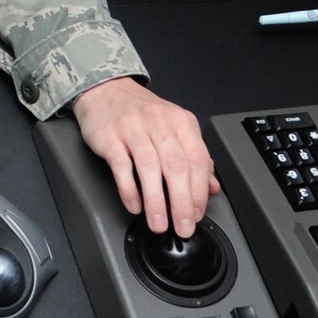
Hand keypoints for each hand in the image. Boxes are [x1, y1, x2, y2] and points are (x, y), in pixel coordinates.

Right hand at [68, 76, 218, 236]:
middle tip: (182, 226)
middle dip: (181, 202)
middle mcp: (159, 122)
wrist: (105, 91)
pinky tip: (135, 205)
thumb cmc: (141, 113)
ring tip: (159, 223)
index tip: (197, 214)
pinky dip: (129, 189)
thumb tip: (211, 187)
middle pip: (176, 166)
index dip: (199, 192)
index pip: (197, 160)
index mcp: (180, 122)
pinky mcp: (109, 136)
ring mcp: (132, 128)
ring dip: (156, 201)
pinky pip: (121, 165)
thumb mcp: (174, 128)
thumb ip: (194, 157)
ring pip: (149, 167)